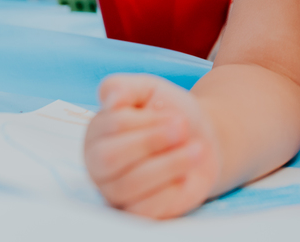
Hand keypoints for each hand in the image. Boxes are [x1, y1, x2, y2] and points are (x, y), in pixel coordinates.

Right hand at [84, 74, 220, 218]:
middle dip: (152, 141)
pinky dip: (172, 190)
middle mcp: (99, 165)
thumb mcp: (149, 89)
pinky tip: (187, 175)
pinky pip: (146, 209)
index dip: (147, 120)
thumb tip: (110, 99)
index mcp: (97, 132)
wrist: (201, 139)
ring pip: (128, 185)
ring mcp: (116, 191)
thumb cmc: (169, 113)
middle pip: (109, 158)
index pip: (111, 125)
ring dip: (169, 164)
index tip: (176, 115)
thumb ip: (123, 87)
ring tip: (197, 150)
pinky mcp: (138, 212)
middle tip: (183, 128)